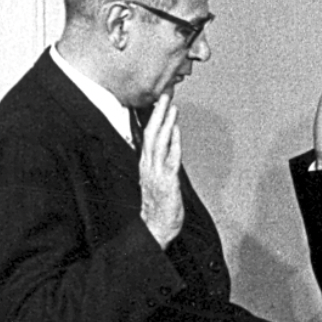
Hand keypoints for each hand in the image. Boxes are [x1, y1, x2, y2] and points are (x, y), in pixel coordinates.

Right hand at [139, 93, 183, 249]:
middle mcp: (148, 166)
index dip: (151, 116)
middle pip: (151, 133)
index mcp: (145, 164)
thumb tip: (167, 143)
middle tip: (164, 93)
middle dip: (157, 112)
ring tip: (170, 105)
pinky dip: (173, 143)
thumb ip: (160, 161)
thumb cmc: (158, 206)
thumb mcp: (156, 180)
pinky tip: (176, 130)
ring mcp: (156, 173)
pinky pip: (170, 158)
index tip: (157, 98)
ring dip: (165, 122)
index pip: (146, 135)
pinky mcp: (167, 181)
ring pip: (158, 142)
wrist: (155, 228)